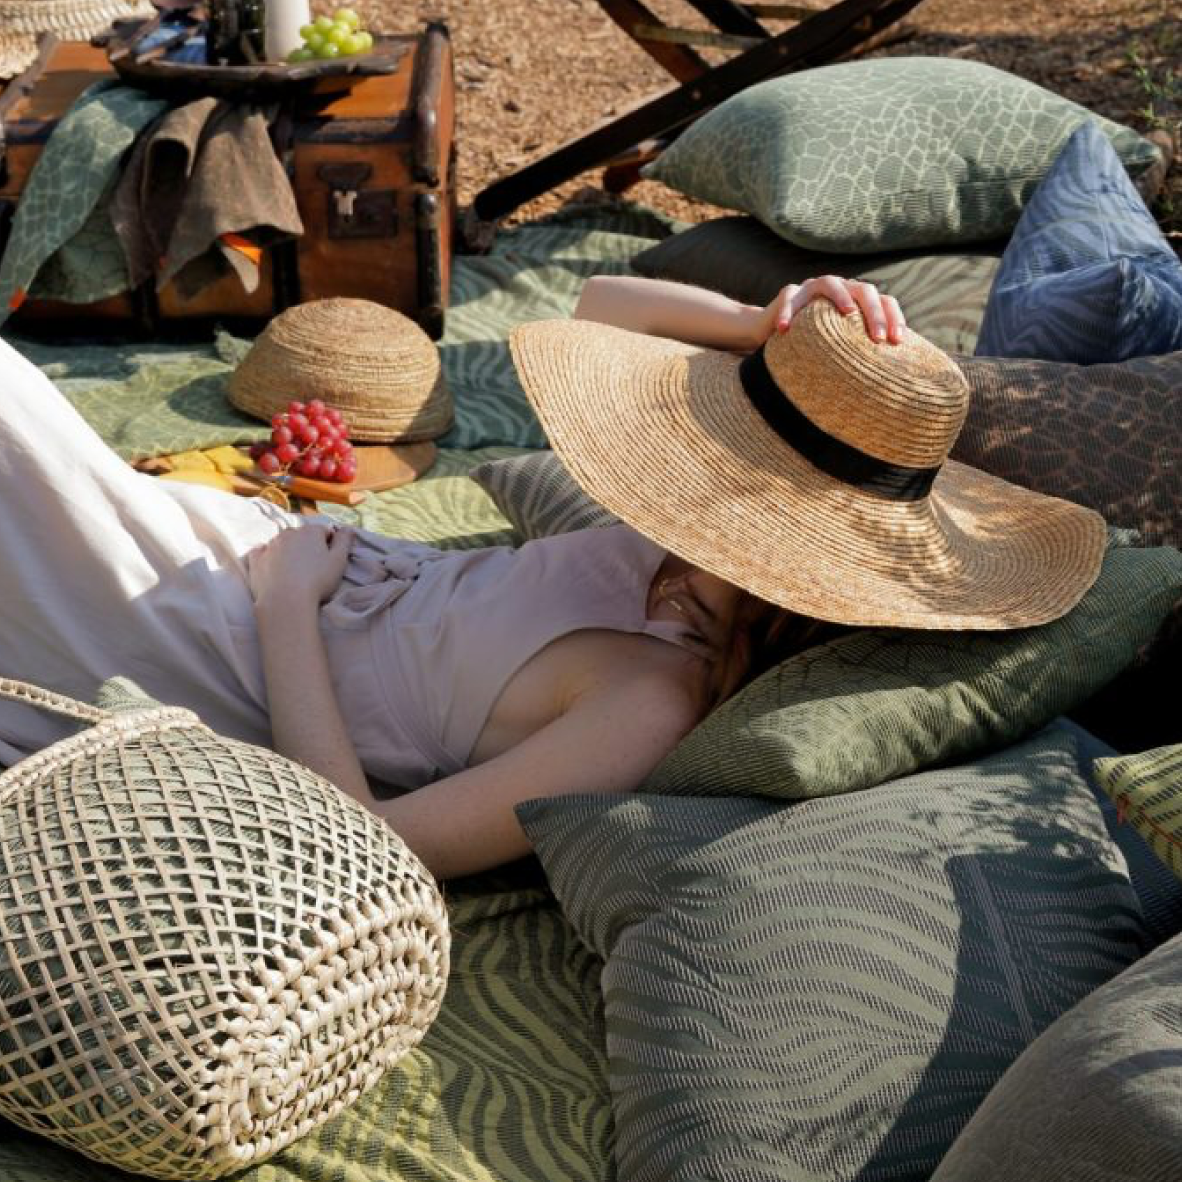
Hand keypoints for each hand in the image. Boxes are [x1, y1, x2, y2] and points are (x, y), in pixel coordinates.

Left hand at [246, 522, 351, 608]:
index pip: (324, 531)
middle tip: (312, 568)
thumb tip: (347, 528)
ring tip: (293, 572)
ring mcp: (270, 545)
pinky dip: (267, 556)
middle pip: (301, 536)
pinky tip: (272, 566)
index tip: (330, 560)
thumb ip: (344, 541)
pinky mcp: (256, 559)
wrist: (286, 601)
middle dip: (307, 547)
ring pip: (282, 543)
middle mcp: (288, 533)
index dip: (329, 545)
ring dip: (288, 551)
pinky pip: (261, 552)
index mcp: (310, 531)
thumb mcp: (339, 561)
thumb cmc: (317, 581)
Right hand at [755, 276, 905, 345]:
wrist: (778, 333)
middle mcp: (841, 289)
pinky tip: (784, 329)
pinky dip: (788, 311)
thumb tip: (889, 385)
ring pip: (830, 283)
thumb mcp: (843, 351)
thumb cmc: (816, 347)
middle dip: (874, 312)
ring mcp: (813, 287)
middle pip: (864, 290)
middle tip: (878, 338)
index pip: (885, 302)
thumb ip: (862, 356)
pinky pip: (790, 297)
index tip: (897, 342)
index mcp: (859, 301)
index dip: (894, 319)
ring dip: (841, 296)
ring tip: (848, 312)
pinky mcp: (790, 292)